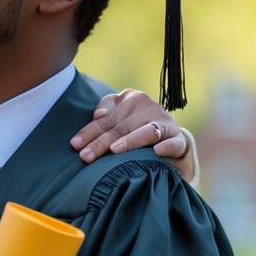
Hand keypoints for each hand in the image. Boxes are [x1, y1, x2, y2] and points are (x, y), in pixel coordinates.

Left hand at [70, 89, 195, 180]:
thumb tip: (97, 115)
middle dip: (102, 142)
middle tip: (86, 156)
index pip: (106, 118)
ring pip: (147, 131)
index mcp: (133, 99)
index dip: (89, 131)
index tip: (75, 145)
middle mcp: (150, 108)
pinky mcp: (180, 140)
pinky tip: (157, 151)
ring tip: (116, 149)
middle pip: (121, 127)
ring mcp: (166, 123)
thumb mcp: (119, 118)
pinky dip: (167, 146)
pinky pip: (174, 143)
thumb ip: (107, 112)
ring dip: (131, 140)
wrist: (171, 141)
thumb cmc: (136, 128)